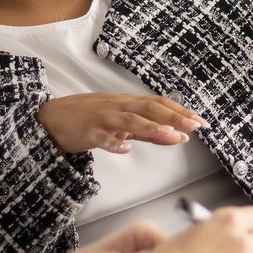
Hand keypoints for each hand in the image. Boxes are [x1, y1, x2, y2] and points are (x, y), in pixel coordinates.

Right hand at [38, 92, 208, 153]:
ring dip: (151, 128)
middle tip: (195, 127)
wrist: (51, 119)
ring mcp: (101, 118)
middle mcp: (118, 106)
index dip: (181, 111)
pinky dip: (113, 142)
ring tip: (170, 135)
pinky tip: (125, 149)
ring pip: (130, 120)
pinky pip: (101, 137)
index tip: (201, 122)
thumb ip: (148, 130)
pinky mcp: (86, 131)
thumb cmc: (89, 120)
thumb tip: (177, 136)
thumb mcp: (122, 123)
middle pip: (149, 108)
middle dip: (174, 117)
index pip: (159, 103)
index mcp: (128, 103)